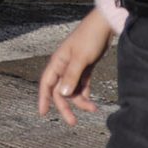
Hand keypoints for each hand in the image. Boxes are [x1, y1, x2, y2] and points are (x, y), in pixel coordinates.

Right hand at [36, 6, 113, 123]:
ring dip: (80, 101)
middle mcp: (64, 66)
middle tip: (73, 122)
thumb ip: (72, 76)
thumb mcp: (81, 58)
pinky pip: (82, 85)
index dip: (43, 98)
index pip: (46, 84)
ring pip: (73, 90)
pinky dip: (85, 94)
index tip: (43, 113)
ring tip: (93, 109)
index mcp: (58, 62)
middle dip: (66, 107)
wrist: (104, 26)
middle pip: (61, 91)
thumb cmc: (90, 38)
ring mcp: (75, 67)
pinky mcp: (85, 68)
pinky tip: (92, 102)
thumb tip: (63, 95)